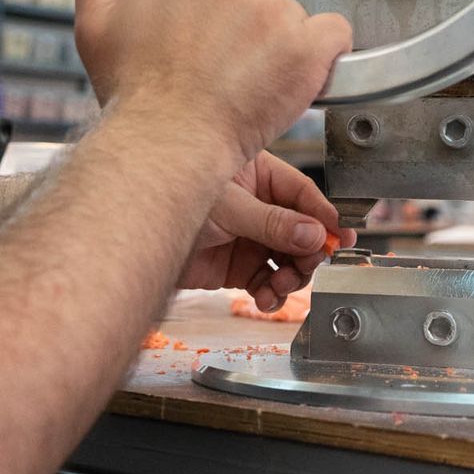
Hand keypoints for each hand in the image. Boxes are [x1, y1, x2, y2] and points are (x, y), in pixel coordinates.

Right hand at [70, 0, 350, 169]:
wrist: (165, 141)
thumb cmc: (133, 92)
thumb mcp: (97, 24)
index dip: (225, 9)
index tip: (212, 39)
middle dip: (253, 29)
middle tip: (227, 68)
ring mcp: (275, 13)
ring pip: (295, 21)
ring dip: (281, 49)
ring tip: (249, 85)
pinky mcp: (305, 47)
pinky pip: (334, 35)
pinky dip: (324, 56)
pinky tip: (296, 78)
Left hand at [181, 151, 356, 308]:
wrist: (134, 238)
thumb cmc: (168, 195)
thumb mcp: (229, 207)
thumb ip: (273, 223)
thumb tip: (314, 234)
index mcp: (258, 175)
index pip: (302, 194)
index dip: (323, 216)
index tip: (340, 236)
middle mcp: (257, 206)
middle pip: (301, 231)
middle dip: (309, 252)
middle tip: (310, 265)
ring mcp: (248, 237)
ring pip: (287, 260)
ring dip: (291, 277)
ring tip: (281, 286)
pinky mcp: (236, 266)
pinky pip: (266, 281)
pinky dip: (271, 293)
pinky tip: (266, 298)